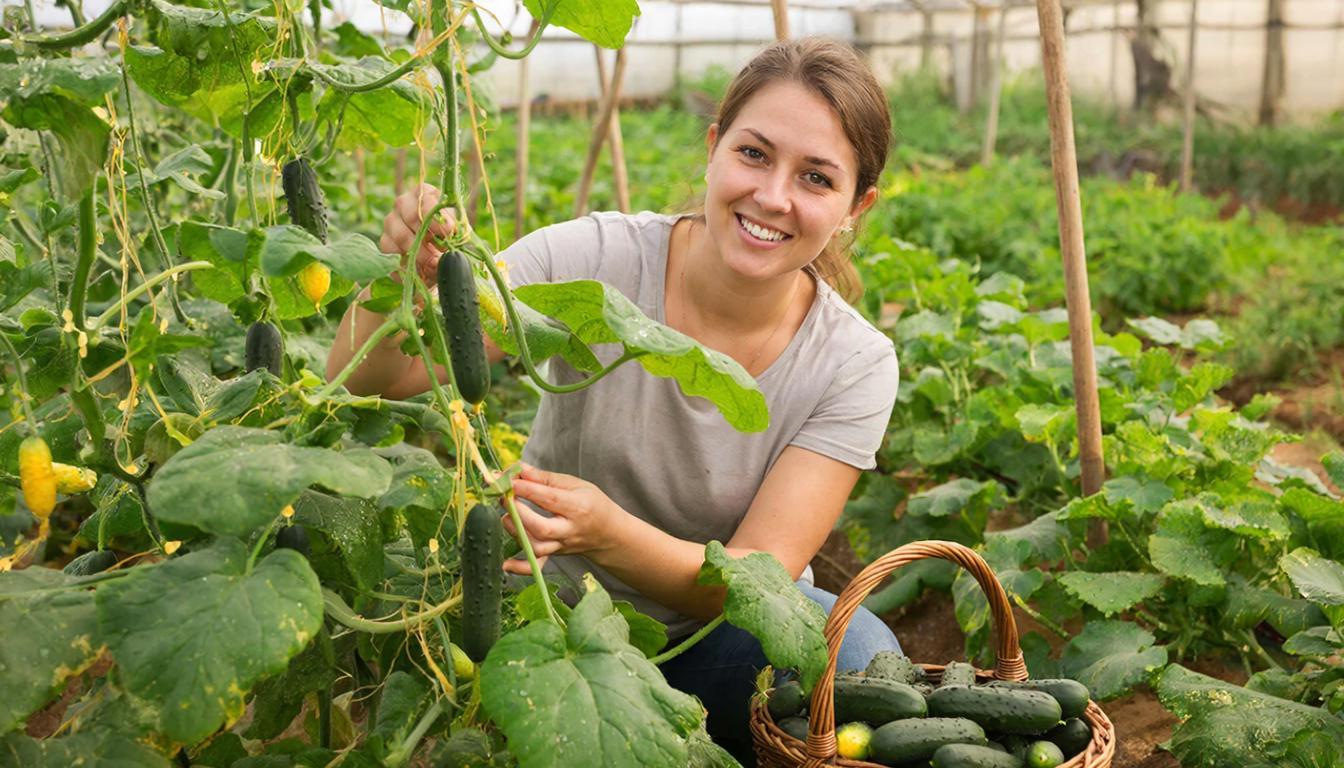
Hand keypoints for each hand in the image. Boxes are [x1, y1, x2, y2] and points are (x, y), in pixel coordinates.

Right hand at [380, 183, 456, 285]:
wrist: (435, 255)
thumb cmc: (448, 237)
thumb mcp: (457, 232)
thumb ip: (456, 233)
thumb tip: (449, 239)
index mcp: (423, 193)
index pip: (425, 199)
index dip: (437, 217)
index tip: (449, 232)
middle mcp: (403, 203)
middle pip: (411, 216)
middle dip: (429, 239)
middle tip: (442, 256)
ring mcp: (391, 222)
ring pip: (400, 236)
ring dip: (419, 255)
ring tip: (434, 266)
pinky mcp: (384, 242)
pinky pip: (392, 254)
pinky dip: (407, 265)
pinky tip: (421, 272)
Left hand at [500, 464, 623, 573]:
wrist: (609, 532)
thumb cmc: (592, 504)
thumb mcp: (576, 484)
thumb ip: (546, 478)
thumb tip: (520, 470)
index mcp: (579, 507)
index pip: (550, 499)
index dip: (527, 489)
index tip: (509, 480)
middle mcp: (570, 530)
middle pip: (543, 528)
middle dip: (519, 513)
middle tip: (506, 498)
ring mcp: (562, 545)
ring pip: (537, 547)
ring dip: (516, 532)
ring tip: (507, 516)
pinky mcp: (555, 555)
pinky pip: (538, 566)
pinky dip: (520, 567)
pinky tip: (506, 564)